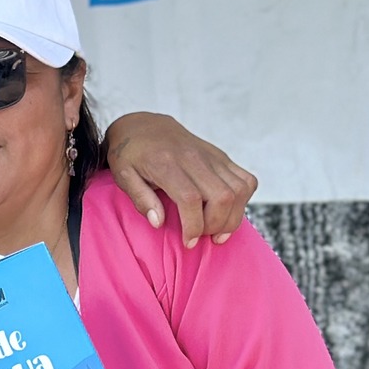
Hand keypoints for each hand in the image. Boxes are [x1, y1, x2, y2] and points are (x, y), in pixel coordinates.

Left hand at [104, 112, 257, 248]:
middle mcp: (194, 158)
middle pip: (222, 196)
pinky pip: (246, 179)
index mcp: (166, 163)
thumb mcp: (123, 175)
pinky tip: (227, 211)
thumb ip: (141, 199)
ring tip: (217, 230)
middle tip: (202, 237)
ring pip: (239, 189)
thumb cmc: (130, 154)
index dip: (193, 225)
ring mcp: (211, 156)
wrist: (143, 126)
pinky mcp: (221, 157)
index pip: (190, 199)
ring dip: (233, 216)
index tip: (188, 242)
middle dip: (216, 225)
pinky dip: (243, 200)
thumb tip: (158, 222)